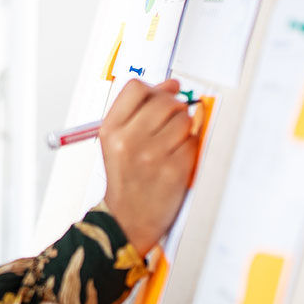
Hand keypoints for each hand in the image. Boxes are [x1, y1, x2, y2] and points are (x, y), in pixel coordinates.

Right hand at [100, 78, 196, 253]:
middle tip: (170, 121)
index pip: (136, 88)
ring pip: (184, 119)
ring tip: (171, 143)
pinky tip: (176, 157)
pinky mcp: (174, 169)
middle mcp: (129, 141)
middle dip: (174, 107)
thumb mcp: (118, 142)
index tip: (162, 96)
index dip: (154, 89)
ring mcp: (152, 155)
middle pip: (164, 100)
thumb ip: (139, 110)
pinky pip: (193, 141)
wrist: (127, 218)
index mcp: (111, 130)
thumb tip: (170, 85)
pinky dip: (189, 147)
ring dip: (183, 128)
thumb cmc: (126, 179)